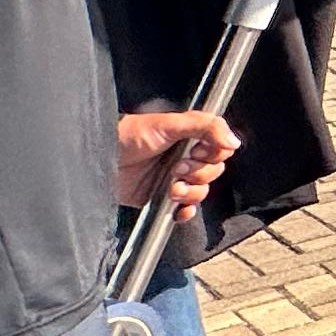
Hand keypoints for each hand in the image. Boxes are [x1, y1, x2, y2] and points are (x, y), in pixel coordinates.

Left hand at [116, 111, 239, 218]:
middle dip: (198, 173)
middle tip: (177, 168)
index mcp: (189, 138)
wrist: (100, 159)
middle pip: (214, 172)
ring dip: (191, 192)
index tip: (196, 151)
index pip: (220, 149)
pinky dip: (185, 212)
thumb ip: (206, 127)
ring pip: (202, 192)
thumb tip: (234, 142)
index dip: (213, 154)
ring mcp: (175, 179)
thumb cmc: (129, 135)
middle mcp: (185, 158)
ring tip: (171, 187)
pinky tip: (176, 207)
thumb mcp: (170, 124)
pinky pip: (186, 210)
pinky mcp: (163, 199)